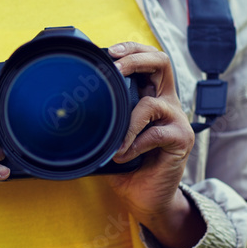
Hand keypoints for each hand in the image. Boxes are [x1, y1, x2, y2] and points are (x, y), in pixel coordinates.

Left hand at [105, 42, 204, 247]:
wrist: (146, 198)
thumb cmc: (127, 166)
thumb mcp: (110, 137)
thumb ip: (103, 119)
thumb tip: (65, 106)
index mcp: (151, 96)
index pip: (150, 59)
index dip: (133, 49)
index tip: (110, 52)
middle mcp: (167, 102)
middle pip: (162, 62)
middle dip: (136, 59)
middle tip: (116, 69)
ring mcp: (176, 120)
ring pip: (152, 103)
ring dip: (128, 123)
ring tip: (116, 143)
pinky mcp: (181, 139)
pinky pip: (155, 133)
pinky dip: (134, 145)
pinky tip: (124, 157)